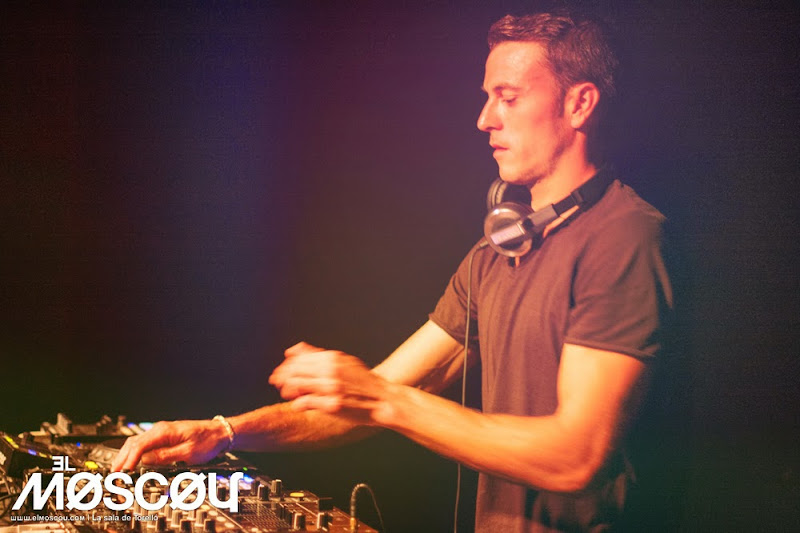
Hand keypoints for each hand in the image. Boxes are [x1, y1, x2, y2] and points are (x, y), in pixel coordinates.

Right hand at [110, 419, 228, 471]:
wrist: (219, 433)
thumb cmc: (208, 441)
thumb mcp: (188, 453)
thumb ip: (165, 456)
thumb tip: (146, 460)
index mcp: (165, 431)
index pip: (139, 445)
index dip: (129, 459)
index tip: (123, 471)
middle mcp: (161, 429)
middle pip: (133, 443)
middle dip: (122, 458)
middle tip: (114, 472)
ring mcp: (162, 433)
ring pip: (137, 443)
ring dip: (126, 455)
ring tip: (119, 469)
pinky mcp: (164, 438)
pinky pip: (144, 444)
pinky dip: (135, 453)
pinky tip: (131, 461)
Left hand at [269, 342, 397, 425]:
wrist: (383, 400)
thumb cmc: (362, 382)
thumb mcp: (343, 361)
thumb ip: (317, 355)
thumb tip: (291, 350)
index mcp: (332, 358)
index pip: (298, 359)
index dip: (285, 366)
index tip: (279, 373)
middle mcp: (331, 371)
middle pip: (294, 371)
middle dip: (282, 377)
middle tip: (277, 383)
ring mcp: (331, 388)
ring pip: (296, 386)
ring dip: (287, 390)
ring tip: (288, 394)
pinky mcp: (332, 405)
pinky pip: (304, 403)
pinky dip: (297, 403)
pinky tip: (299, 404)